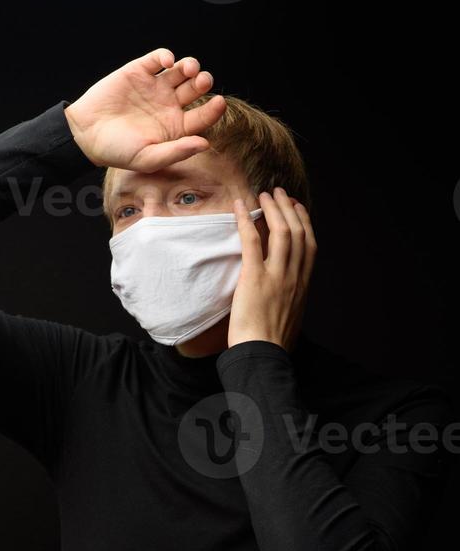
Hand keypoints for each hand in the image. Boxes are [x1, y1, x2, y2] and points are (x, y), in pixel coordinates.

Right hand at [63, 47, 226, 171]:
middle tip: (203, 81)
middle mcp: (169, 105)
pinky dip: (165, 56)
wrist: (87, 133)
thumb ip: (176, 152)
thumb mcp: (148, 158)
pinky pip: (158, 59)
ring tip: (189, 69)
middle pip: (195, 89)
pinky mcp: (139, 71)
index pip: (202, 116)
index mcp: (175, 127)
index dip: (213, 109)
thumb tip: (205, 144)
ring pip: (181, 71)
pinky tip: (167, 62)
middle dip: (203, 82)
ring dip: (190, 66)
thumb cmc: (118, 151)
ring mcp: (155, 87)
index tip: (219, 102)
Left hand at [227, 189, 316, 352]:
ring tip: (264, 194)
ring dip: (273, 208)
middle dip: (289, 208)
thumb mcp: (291, 320)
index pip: (310, 245)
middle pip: (298, 232)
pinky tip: (240, 206)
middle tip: (279, 193)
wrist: (263, 357)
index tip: (298, 209)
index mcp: (304, 286)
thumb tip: (287, 300)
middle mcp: (295, 277)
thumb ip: (291, 303)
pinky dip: (246, 220)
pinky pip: (252, 241)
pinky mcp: (255, 278)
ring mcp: (277, 276)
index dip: (304, 222)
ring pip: (281, 231)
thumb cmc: (272, 345)